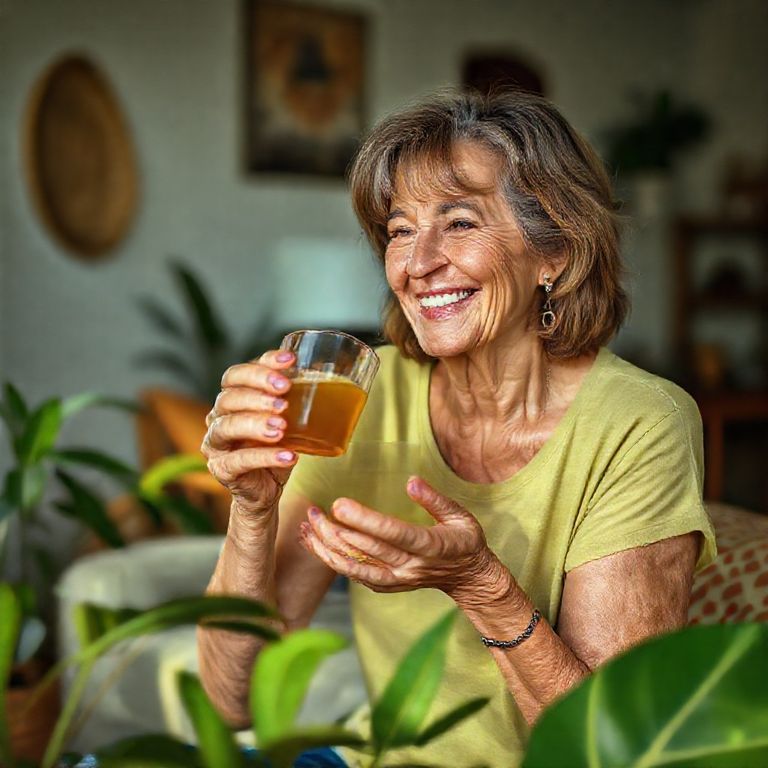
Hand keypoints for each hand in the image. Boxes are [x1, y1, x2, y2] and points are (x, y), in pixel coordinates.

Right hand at [201, 349, 298, 516]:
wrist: (266, 489)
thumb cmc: (276, 446)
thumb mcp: (287, 419)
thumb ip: (294, 398)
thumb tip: (322, 375)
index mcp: (232, 398)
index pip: (236, 375)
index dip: (260, 367)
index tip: (290, 363)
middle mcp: (217, 417)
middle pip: (228, 397)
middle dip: (257, 394)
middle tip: (284, 400)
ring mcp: (215, 444)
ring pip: (227, 427)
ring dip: (256, 424)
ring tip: (282, 428)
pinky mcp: (222, 469)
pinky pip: (239, 461)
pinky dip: (264, 456)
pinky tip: (287, 455)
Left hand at [299, 476, 511, 605]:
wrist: (468, 578)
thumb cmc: (465, 541)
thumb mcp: (460, 516)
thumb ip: (435, 500)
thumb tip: (411, 481)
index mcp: (430, 546)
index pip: (393, 533)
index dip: (365, 521)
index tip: (340, 505)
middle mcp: (410, 566)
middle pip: (367, 550)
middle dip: (337, 531)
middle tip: (314, 511)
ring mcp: (398, 579)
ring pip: (356, 567)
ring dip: (328, 548)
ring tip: (307, 527)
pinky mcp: (388, 585)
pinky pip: (356, 575)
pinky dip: (333, 561)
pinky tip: (316, 545)